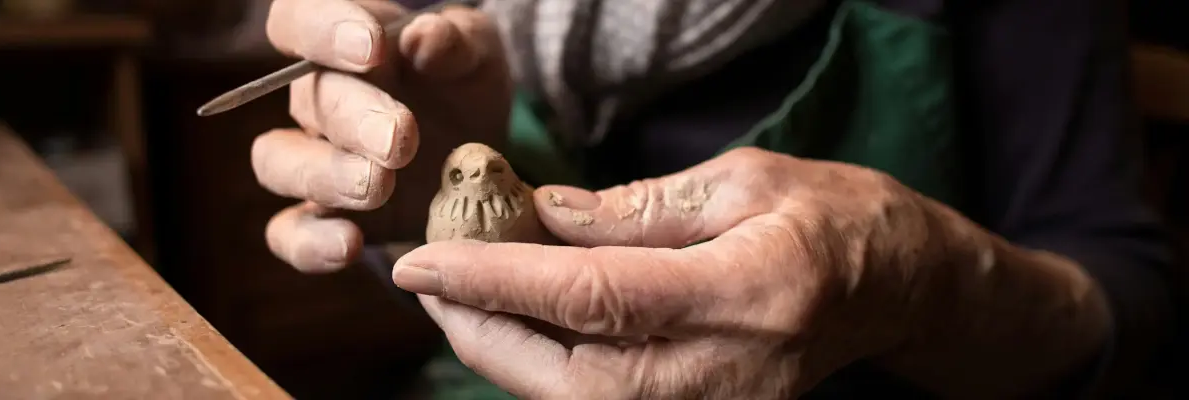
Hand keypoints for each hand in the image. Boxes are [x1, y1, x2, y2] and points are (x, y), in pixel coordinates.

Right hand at [252, 0, 511, 271]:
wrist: (478, 152)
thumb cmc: (464, 85)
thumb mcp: (477, 54)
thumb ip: (456, 40)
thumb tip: (423, 39)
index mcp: (342, 42)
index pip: (298, 20)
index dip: (324, 30)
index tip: (373, 48)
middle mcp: (317, 99)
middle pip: (307, 100)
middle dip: (354, 120)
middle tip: (401, 139)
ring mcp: (315, 159)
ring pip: (280, 163)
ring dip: (326, 177)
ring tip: (380, 188)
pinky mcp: (324, 217)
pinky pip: (289, 232)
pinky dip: (310, 243)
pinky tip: (350, 245)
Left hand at [392, 147, 984, 397]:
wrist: (898, 287)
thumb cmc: (833, 219)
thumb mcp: (741, 182)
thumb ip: (637, 209)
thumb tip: (541, 217)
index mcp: (745, 294)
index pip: (592, 299)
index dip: (495, 281)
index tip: (422, 259)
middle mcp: (726, 373)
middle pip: (567, 376)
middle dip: (479, 330)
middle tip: (426, 278)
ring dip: (502, 352)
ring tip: (458, 295)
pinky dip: (543, 369)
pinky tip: (517, 323)